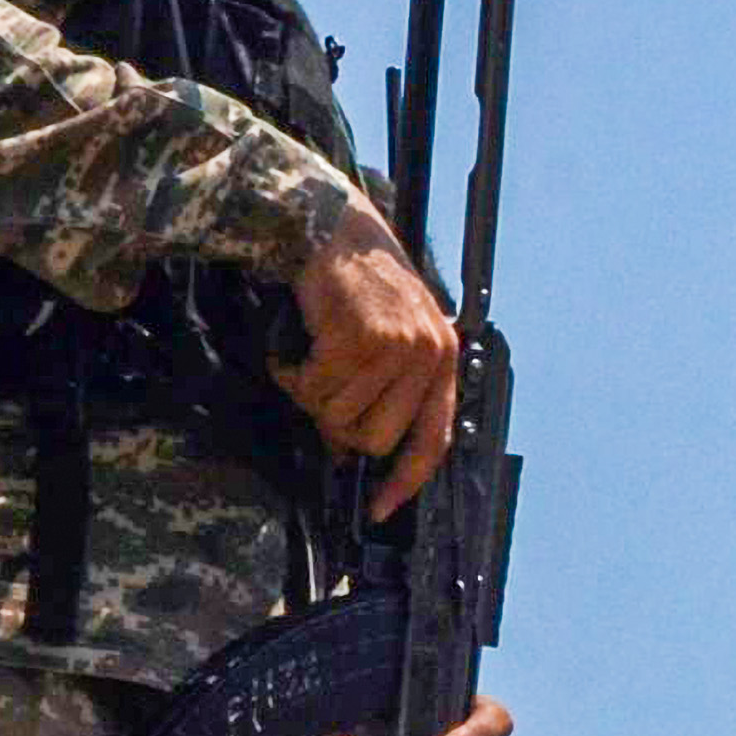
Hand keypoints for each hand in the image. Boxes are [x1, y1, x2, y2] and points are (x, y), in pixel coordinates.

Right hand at [279, 199, 462, 514]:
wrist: (333, 229)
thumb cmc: (359, 284)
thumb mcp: (393, 334)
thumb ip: (387, 390)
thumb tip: (351, 450)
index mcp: (442, 359)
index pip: (432, 439)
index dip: (405, 479)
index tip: (380, 506)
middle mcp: (427, 355)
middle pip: (375, 438)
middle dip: (339, 424)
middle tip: (322, 390)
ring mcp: (395, 347)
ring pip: (339, 416)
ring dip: (312, 394)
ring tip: (311, 357)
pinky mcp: (359, 338)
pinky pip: (314, 389)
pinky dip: (293, 374)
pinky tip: (298, 347)